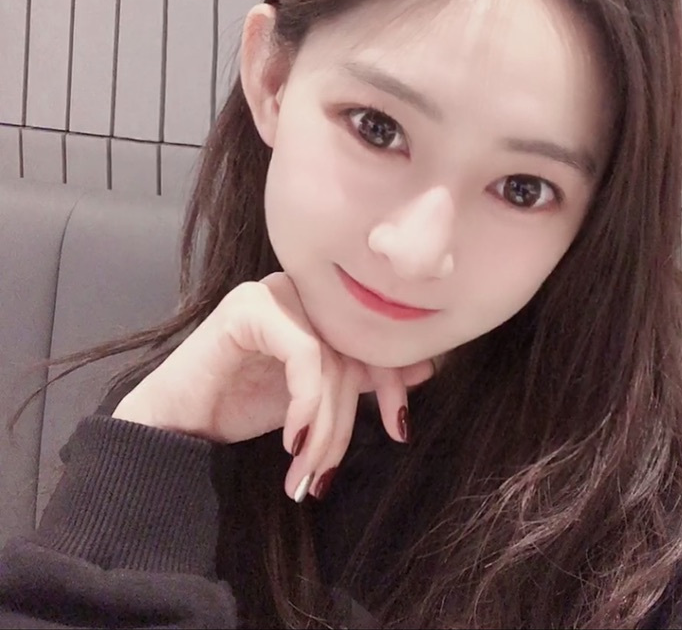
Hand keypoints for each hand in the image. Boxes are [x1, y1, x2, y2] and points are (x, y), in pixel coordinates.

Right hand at [113, 272, 432, 499]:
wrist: (173, 426)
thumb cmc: (239, 406)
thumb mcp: (314, 396)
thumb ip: (360, 376)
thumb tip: (425, 367)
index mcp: (317, 306)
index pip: (371, 338)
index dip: (392, 383)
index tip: (398, 429)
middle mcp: (299, 291)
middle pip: (352, 354)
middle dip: (343, 423)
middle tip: (326, 473)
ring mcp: (274, 293)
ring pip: (330, 361)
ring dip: (322, 427)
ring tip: (306, 472)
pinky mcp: (249, 308)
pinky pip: (305, 355)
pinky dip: (304, 403)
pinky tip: (291, 439)